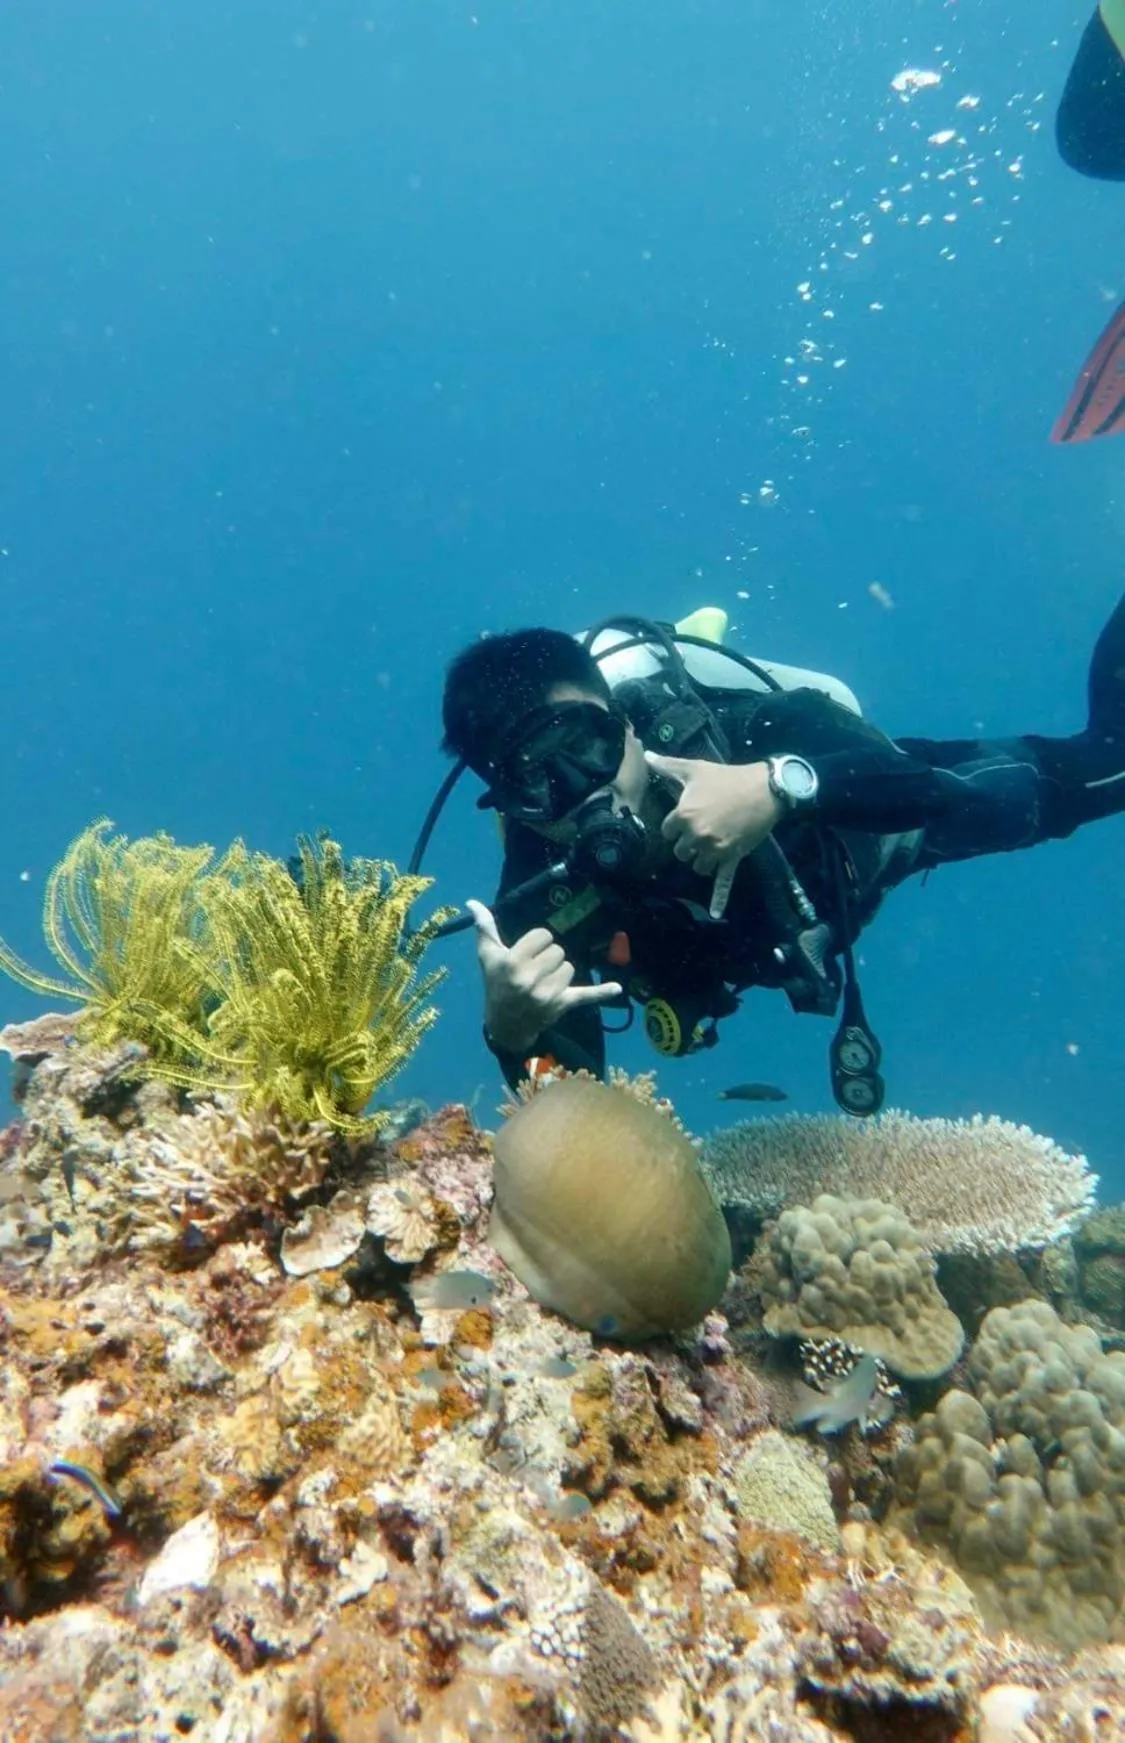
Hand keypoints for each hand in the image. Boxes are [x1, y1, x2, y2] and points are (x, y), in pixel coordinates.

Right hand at [467, 901, 622, 1055]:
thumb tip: (472, 902)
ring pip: (569, 967)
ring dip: (560, 972)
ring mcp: (548, 994)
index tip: (528, 953)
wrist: (504, 1025)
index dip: (537, 941)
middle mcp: (530, 979)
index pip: (543, 936)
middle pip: (558, 951)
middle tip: (535, 970)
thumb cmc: (496, 984)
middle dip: (548, 957)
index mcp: (513, 964)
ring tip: (544, 982)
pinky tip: (617, 988)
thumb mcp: (488, 956)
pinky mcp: (562, 1005)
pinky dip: (602, 992)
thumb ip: (485, 928)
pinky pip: (586, 995)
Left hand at [644, 752, 783, 919]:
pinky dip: (719, 898)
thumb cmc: (727, 777)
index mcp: (683, 816)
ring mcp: (714, 849)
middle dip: (688, 843)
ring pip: (697, 865)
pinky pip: (723, 881)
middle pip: (681, 851)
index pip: (667, 830)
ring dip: (701, 859)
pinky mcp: (732, 857)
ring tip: (711, 845)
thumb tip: (646, 753)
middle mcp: (696, 836)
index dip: (676, 824)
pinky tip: (714, 913)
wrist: (765, 789)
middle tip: (701, 829)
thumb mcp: (695, 768)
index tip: (687, 816)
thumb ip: (667, 765)